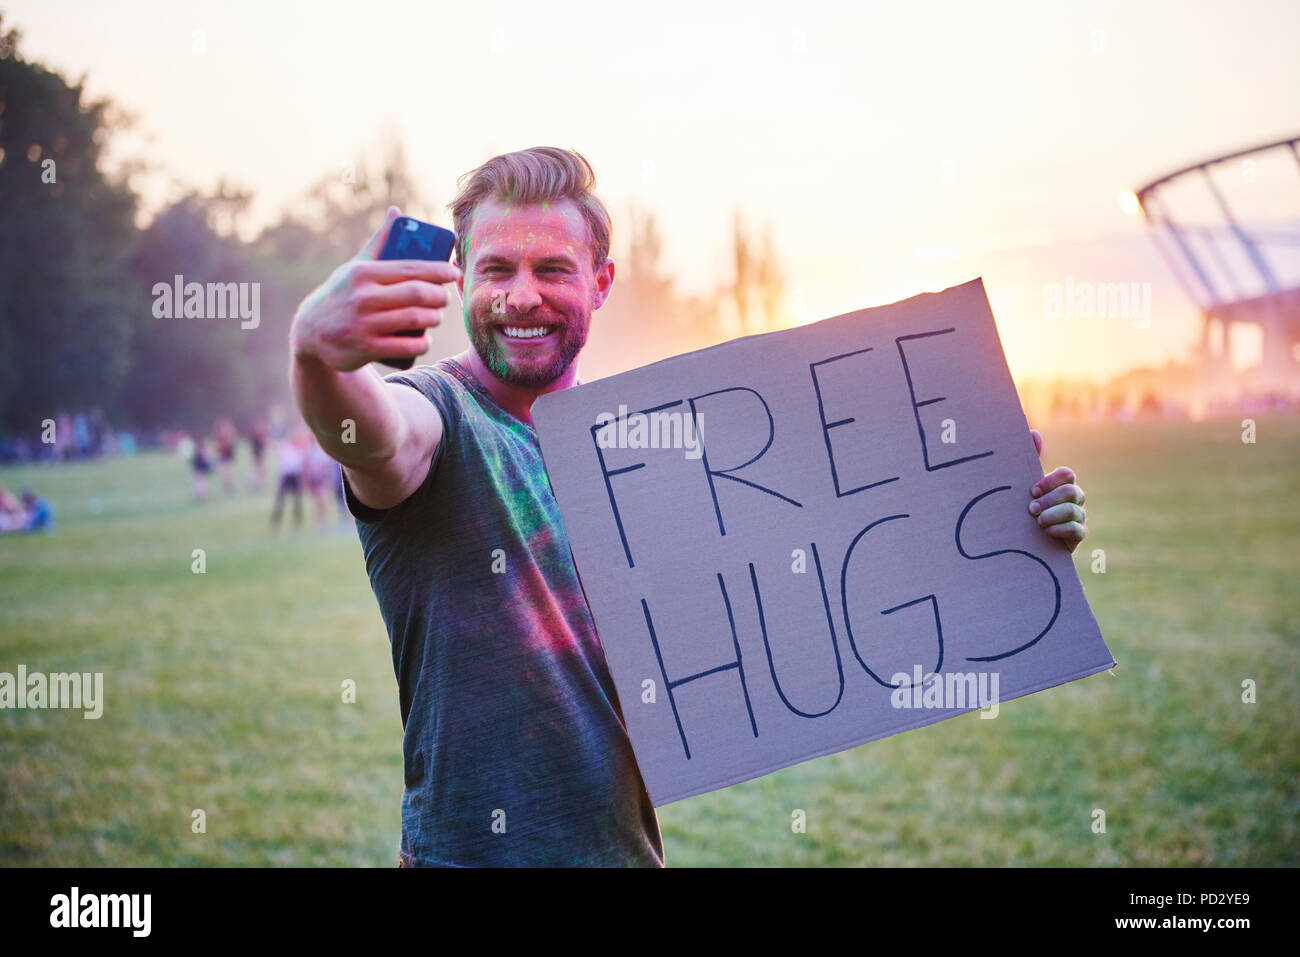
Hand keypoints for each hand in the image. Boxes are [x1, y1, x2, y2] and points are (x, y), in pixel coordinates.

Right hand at [289, 206, 460, 371]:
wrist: (310, 331)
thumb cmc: (342, 293)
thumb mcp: (355, 266)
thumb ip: (379, 242)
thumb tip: (396, 212)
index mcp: (363, 273)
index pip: (411, 268)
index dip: (439, 270)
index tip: (453, 272)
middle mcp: (363, 297)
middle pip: (418, 294)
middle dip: (439, 296)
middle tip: (444, 298)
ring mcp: (364, 324)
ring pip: (416, 319)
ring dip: (434, 318)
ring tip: (435, 316)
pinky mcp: (366, 348)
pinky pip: (407, 347)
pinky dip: (423, 344)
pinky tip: (425, 339)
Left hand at [1028, 428, 1086, 552]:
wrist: (1025, 541)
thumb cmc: (1026, 508)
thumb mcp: (1024, 485)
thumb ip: (1030, 459)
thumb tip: (1034, 432)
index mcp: (1062, 485)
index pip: (1067, 474)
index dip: (1051, 481)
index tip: (1032, 490)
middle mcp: (1074, 499)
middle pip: (1071, 492)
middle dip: (1049, 500)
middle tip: (1030, 509)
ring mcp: (1078, 517)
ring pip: (1073, 511)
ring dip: (1051, 516)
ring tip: (1037, 522)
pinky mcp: (1078, 536)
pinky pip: (1077, 530)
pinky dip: (1059, 530)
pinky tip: (1046, 532)